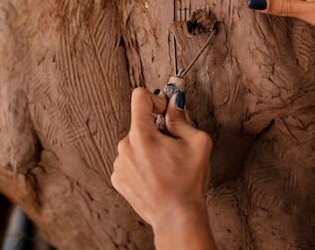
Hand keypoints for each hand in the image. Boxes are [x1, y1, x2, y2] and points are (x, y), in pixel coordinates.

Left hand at [111, 88, 215, 248]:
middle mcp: (124, 147)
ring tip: (165, 167)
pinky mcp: (117, 178)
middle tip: (172, 148)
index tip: (165, 112)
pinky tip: (155, 177)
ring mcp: (119, 164)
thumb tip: (174, 101)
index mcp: (141, 134)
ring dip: (147, 148)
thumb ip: (181, 117)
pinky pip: (129, 161)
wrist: (177, 217)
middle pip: (139, 124)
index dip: (156, 99)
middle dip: (156, 130)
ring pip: (134, 143)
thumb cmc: (188, 182)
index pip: (139, 97)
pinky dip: (141, 164)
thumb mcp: (197, 142)